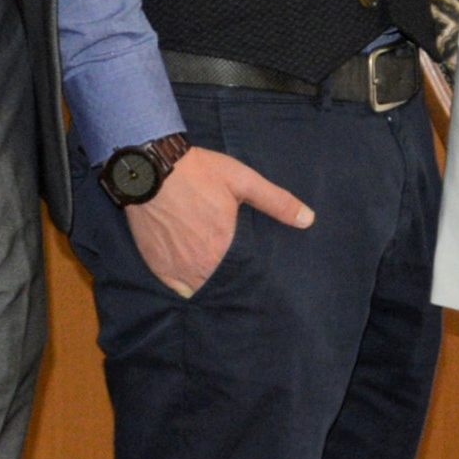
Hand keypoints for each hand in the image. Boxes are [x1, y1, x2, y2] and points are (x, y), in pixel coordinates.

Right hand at [125, 144, 312, 298]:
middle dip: (233, 284)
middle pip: (223, 286)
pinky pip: (177, 289)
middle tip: (242, 280)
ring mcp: (177, 268)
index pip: (246, 276)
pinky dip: (187, 286)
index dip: (253, 277)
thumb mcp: (243, 181)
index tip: (260, 278)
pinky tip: (195, 277)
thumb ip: (276, 202)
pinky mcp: (157, 266)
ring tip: (220, 280)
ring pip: (201, 290)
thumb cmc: (198, 172)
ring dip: (211, 286)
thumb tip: (308, 219)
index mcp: (224, 246)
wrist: (150, 168)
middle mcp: (201, 264)